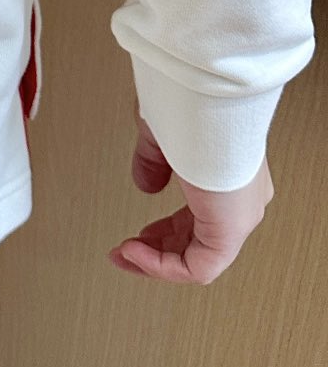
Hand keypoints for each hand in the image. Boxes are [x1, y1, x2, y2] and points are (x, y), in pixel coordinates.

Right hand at [108, 93, 272, 284]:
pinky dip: (163, 266)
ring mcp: (238, 216)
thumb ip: (153, 162)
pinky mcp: (231, 229)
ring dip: (156, 262)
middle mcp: (240, 199)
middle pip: (199, 243)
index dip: (165, 230)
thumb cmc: (191, 105)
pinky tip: (136, 253)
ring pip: (200, 259)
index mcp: (228, 176)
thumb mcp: (160, 136)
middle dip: (157, 251)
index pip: (199, 219)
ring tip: (126, 255)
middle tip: (127, 253)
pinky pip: (199, 267)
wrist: (208, 99)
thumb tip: (145, 185)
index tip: (137, 235)